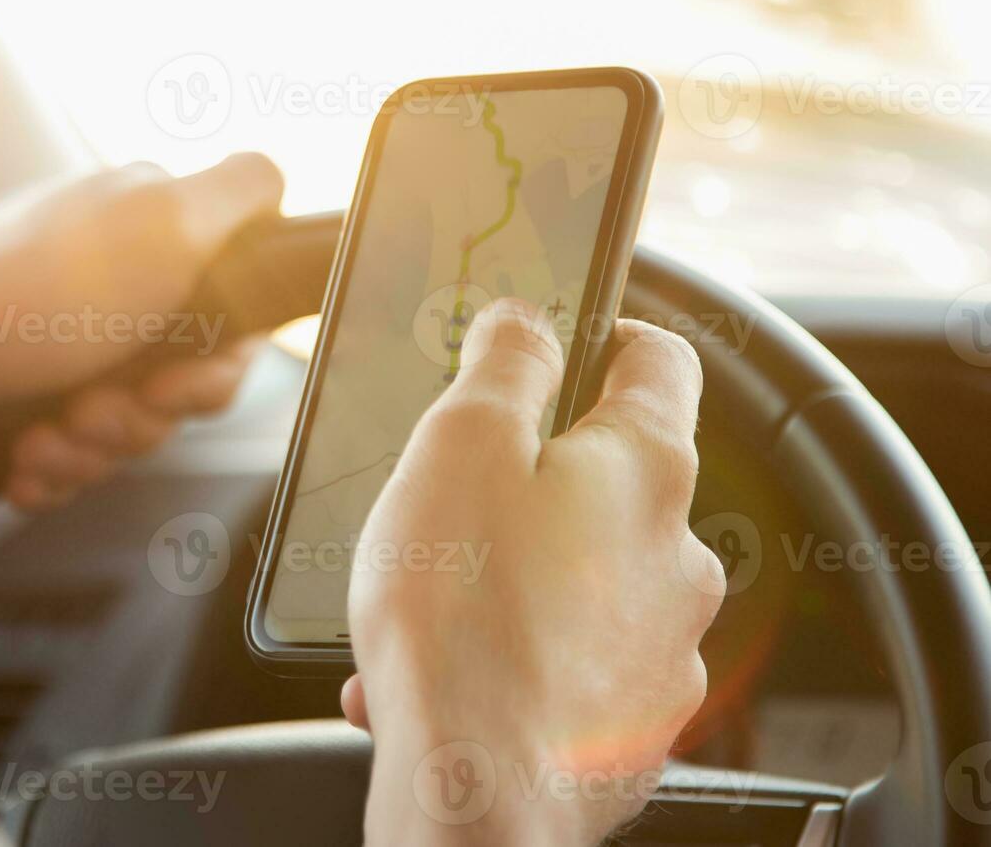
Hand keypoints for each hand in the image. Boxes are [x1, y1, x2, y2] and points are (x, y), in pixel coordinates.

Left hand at [0, 154, 282, 511]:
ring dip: (95, 447)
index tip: (175, 378)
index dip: (216, 366)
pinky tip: (25, 457)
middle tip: (98, 408)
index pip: (234, 322)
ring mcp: (66, 341)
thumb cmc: (30, 295)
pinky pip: (74, 453)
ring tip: (48, 434)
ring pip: (128, 428)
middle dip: (146, 416)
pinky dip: (54, 466)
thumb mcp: (165, 220)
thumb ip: (241, 192)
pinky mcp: (24, 394)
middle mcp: (111, 282)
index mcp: (149, 232)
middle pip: (183, 384)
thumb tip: (276, 179)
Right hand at [347, 301, 723, 845]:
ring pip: (584, 581)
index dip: (608, 334)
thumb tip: (527, 321)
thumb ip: (505, 364)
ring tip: (433, 607)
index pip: (660, 359)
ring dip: (514, 579)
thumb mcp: (461, 443)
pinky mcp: (631, 721)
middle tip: (456, 503)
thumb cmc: (462, 617)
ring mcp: (662, 647)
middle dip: (534, 483)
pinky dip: (516, 655)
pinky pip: (572, 663)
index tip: (564, 342)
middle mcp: (677, 555)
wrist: (476, 788)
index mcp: (645, 468)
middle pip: (612, 480)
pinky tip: (450, 669)